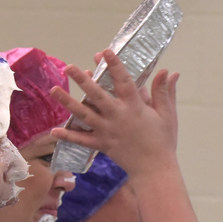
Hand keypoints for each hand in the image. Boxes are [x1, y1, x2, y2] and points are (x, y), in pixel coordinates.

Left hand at [50, 49, 179, 176]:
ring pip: (84, 114)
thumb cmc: (163, 141)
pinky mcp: (101, 145)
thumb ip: (164, 92)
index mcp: (135, 107)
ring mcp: (107, 131)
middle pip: (97, 95)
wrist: (154, 169)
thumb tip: (168, 71)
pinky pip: (82, 140)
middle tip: (69, 67)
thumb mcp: (167, 115)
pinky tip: (54, 130)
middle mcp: (117, 117)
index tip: (105, 51)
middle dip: (83, 80)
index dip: (114, 65)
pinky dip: (68, 136)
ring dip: (68, 102)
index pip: (123, 81)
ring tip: (54, 90)